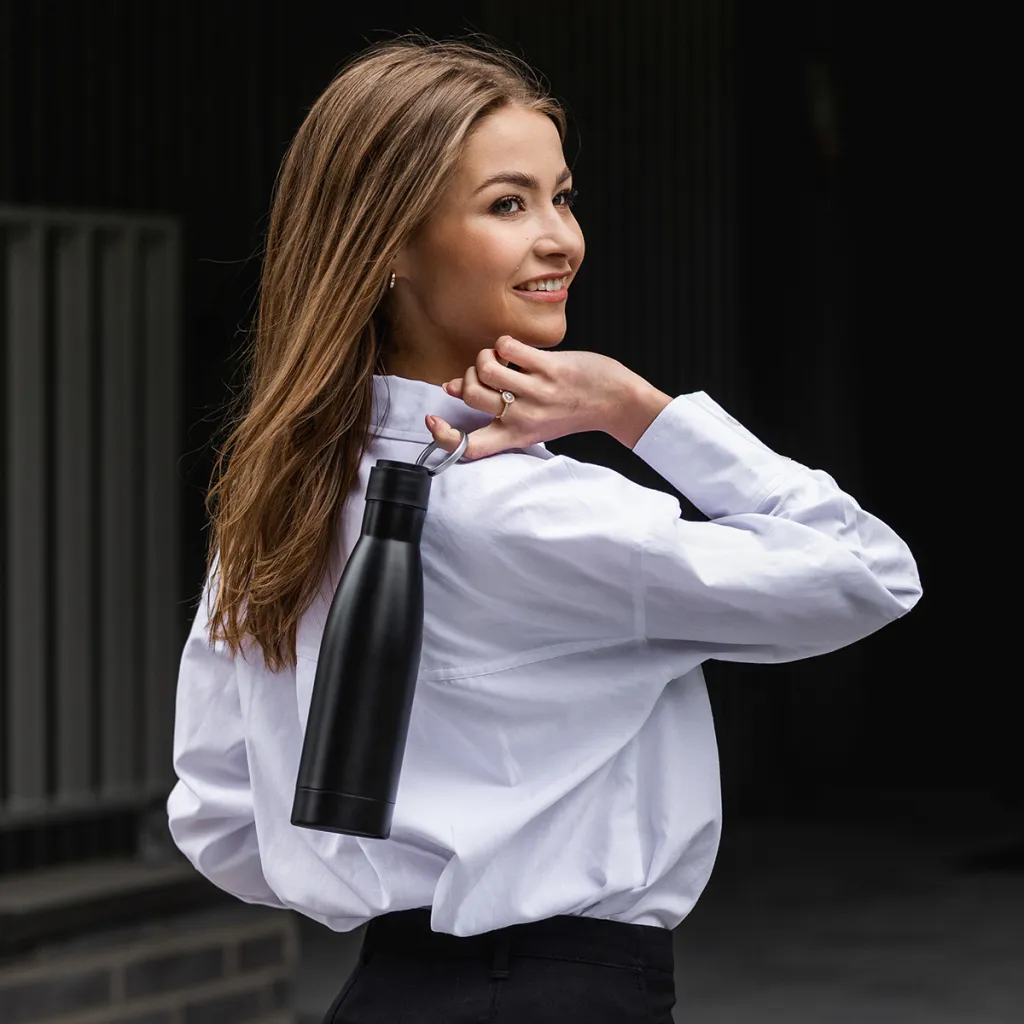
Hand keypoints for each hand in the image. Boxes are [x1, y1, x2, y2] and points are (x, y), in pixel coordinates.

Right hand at [426, 336, 667, 459]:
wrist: (615, 402)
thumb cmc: (570, 409)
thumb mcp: (530, 420)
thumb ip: (493, 407)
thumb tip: (453, 386)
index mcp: (516, 436)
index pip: (470, 448)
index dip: (443, 437)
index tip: (432, 420)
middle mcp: (523, 418)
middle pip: (472, 396)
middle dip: (469, 377)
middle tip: (485, 373)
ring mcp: (536, 393)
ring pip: (486, 368)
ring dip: (486, 356)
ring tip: (500, 357)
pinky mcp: (549, 368)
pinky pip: (508, 348)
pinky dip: (504, 343)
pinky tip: (515, 348)